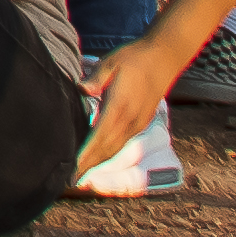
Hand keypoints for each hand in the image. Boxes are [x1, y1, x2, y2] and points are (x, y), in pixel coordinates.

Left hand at [76, 39, 172, 175]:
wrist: (164, 58)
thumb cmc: (133, 58)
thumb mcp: (111, 62)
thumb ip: (97, 78)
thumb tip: (81, 89)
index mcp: (120, 106)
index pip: (99, 137)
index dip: (86, 154)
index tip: (73, 167)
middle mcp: (130, 120)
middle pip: (107, 149)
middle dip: (89, 164)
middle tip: (71, 178)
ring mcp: (138, 123)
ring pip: (116, 149)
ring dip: (99, 162)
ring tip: (82, 173)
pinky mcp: (141, 122)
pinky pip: (122, 143)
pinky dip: (109, 153)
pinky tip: (99, 156)